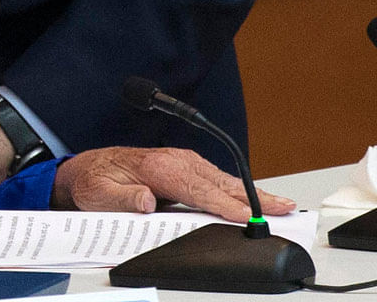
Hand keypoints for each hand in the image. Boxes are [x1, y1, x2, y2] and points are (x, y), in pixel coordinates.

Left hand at [52, 147, 295, 222]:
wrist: (93, 166)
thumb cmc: (98, 180)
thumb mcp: (100, 195)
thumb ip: (123, 199)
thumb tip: (147, 201)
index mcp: (159, 167)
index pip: (198, 191)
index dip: (224, 204)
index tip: (245, 216)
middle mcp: (177, 161)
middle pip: (221, 183)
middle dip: (253, 197)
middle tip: (284, 207)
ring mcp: (185, 162)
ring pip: (224, 180)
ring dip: (253, 193)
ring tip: (281, 204)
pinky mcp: (188, 167)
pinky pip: (218, 180)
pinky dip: (240, 190)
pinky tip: (256, 199)